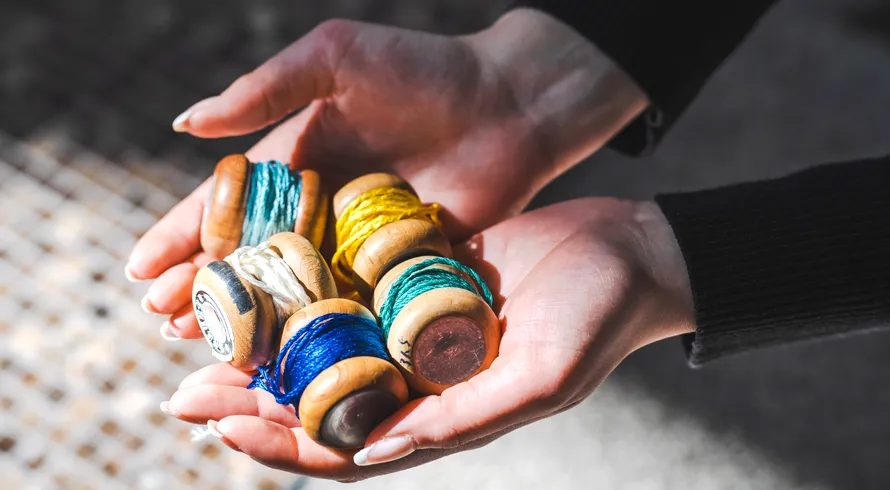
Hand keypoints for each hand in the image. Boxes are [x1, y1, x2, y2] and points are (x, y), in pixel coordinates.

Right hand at [126, 9, 645, 339]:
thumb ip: (264, 89)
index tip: (139, 269)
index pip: (225, 204)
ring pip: (291, 290)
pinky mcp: (397, 266)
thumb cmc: (425, 70)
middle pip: (250, 257)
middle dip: (204, 288)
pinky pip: (348, 304)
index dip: (180, 235)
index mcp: (297, 159)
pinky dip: (314, 329)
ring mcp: (358, 241)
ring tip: (202, 343)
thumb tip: (185, 123)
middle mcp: (320, 206)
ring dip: (248, 316)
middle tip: (162, 322)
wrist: (511, 104)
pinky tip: (283, 353)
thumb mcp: (335, 59)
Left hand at [161, 198, 693, 481]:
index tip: (224, 425)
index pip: (348, 448)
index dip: (284, 444)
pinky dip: (310, 292)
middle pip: (320, 401)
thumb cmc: (601, 319)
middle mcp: (421, 376)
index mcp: (444, 414)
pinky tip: (267, 275)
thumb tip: (374, 455)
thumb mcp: (542, 378)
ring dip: (269, 348)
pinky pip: (354, 290)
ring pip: (326, 347)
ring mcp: (416, 326)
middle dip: (252, 401)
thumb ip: (464, 420)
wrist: (631, 252)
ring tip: (207, 338)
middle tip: (183, 392)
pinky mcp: (420, 278)